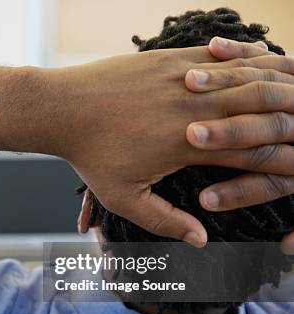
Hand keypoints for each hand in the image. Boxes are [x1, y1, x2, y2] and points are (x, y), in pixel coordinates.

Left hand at [50, 39, 293, 246]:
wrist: (62, 108)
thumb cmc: (90, 154)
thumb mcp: (123, 198)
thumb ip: (165, 220)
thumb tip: (200, 241)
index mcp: (188, 146)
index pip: (251, 154)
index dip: (279, 162)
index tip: (293, 166)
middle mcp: (193, 109)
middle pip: (259, 114)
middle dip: (287, 124)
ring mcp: (183, 78)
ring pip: (245, 78)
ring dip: (272, 86)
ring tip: (292, 95)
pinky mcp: (169, 58)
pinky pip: (218, 54)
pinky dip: (244, 57)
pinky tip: (262, 58)